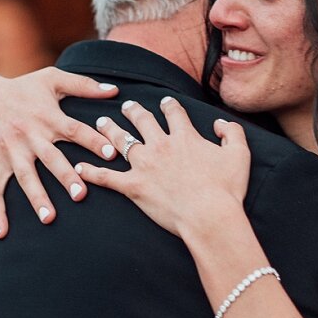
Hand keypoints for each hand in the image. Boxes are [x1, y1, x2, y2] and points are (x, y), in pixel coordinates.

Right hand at [0, 68, 119, 235]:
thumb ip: (84, 84)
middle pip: (51, 158)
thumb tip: (115, 91)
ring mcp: (11, 152)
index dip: (93, 141)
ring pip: (25, 177)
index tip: (111, 155)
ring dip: (36, 197)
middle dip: (66, 176)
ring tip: (48, 218)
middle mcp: (30, 136)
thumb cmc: (23, 88)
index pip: (74, 130)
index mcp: (48, 117)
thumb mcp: (51, 79)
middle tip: (81, 195)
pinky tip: (2, 232)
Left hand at [75, 97, 250, 237]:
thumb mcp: (240, 155)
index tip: (165, 101)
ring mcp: (144, 165)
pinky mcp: (133, 186)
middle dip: (133, 111)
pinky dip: (90, 171)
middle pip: (142, 121)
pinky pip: (106, 177)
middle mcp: (160, 145)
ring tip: (101, 122)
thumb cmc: (227, 189)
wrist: (210, 216)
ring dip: (109, 130)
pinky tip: (78, 166)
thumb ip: (232, 133)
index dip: (169, 105)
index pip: (173, 113)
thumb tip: (220, 123)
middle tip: (126, 105)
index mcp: (184, 137)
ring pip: (121, 141)